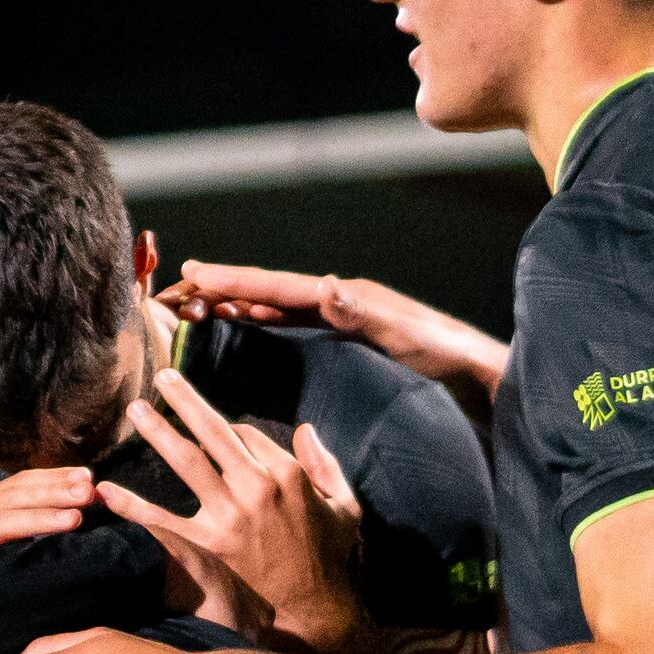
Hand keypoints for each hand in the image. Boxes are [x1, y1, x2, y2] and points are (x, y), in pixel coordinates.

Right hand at [0, 467, 100, 554]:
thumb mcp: (18, 555)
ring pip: (12, 502)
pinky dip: (38, 521)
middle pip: (19, 487)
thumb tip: (78, 513)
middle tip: (91, 486)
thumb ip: (37, 531)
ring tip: (85, 500)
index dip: (55, 477)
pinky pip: (2, 525)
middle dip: (58, 485)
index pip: (22, 483)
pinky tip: (67, 521)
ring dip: (53, 498)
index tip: (88, 477)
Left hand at [111, 372, 371, 651]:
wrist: (316, 604)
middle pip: (214, 432)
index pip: (247, 434)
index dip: (232, 430)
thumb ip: (325, 462)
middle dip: (186, 400)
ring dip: (159, 432)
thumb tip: (304, 428)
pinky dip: (133, 505)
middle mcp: (256, 487)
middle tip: (163, 376)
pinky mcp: (210, 543)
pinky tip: (106, 490)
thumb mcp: (345, 502)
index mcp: (287, 473)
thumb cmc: (332, 552)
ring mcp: (230, 515)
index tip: (221, 433)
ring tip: (136, 409)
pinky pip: (165, 520)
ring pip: (188, 462)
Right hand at [165, 262, 507, 411]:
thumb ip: (365, 311)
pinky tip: (244, 324)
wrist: (479, 378)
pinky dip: (259, 321)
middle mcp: (339, 302)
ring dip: (235, 302)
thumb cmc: (449, 360)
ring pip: (274, 306)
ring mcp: (341, 320)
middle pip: (267, 291)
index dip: (234, 281)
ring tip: (196, 302)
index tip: (193, 274)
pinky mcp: (346, 341)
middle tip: (174, 289)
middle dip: (221, 288)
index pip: (278, 286)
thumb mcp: (407, 335)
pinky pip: (289, 325)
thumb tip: (323, 285)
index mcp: (346, 298)